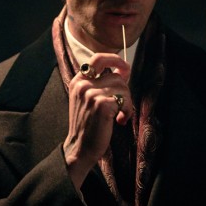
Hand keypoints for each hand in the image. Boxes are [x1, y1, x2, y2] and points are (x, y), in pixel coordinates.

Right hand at [63, 53, 133, 189]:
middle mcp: (83, 84)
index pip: (98, 58)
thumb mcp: (87, 99)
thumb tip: (123, 70)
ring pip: (122, 87)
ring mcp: (91, 93)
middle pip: (116, 76)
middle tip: (123, 106)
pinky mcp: (102, 104)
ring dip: (127, 103)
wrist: (80, 147)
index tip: (125, 68)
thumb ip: (100, 83)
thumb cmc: (88, 125)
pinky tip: (119, 121)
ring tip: (120, 115)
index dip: (115, 60)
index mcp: (78, 81)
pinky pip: (124, 100)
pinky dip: (127, 111)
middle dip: (125, 91)